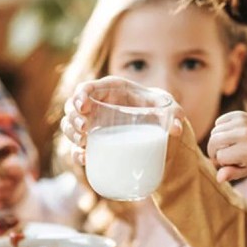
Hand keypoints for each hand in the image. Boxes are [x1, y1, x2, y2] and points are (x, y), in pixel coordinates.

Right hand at [60, 76, 183, 165]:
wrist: (161, 129)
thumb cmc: (162, 111)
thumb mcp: (171, 109)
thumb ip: (176, 115)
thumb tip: (176, 130)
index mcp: (113, 90)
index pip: (88, 87)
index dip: (80, 94)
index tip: (83, 106)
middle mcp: (100, 105)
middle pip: (73, 106)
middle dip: (73, 117)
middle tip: (84, 130)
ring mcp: (95, 124)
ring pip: (71, 125)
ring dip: (71, 133)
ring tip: (83, 143)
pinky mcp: (96, 141)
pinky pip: (78, 146)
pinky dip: (76, 153)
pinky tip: (84, 158)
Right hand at [207, 111, 246, 181]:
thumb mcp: (243, 170)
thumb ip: (231, 174)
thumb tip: (219, 179)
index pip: (220, 156)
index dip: (222, 161)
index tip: (230, 162)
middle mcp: (246, 134)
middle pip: (214, 141)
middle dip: (213, 149)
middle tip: (219, 153)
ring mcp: (243, 122)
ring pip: (214, 132)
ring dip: (217, 140)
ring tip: (227, 144)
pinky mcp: (240, 115)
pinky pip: (218, 122)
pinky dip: (220, 129)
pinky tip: (230, 134)